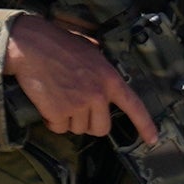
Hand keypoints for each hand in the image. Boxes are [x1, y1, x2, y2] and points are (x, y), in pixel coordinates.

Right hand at [5, 11, 156, 141]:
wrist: (31, 46)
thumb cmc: (57, 45)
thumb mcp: (91, 51)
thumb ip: (102, 71)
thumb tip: (104, 81)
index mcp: (109, 78)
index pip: (134, 106)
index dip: (145, 125)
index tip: (152, 138)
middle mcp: (97, 94)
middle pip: (101, 128)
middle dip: (88, 123)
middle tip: (75, 107)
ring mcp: (78, 104)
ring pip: (77, 129)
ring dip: (68, 120)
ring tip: (58, 97)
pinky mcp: (59, 112)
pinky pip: (58, 128)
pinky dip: (51, 120)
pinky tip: (48, 102)